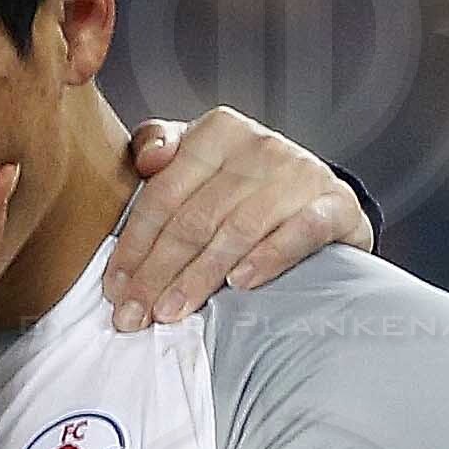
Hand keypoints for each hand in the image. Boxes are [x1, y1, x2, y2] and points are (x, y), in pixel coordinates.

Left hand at [106, 110, 370, 328]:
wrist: (318, 200)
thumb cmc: (240, 188)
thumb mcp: (195, 160)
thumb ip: (159, 147)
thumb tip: (147, 158)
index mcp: (217, 132)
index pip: (163, 196)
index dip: (133, 246)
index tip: (113, 290)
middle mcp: (260, 146)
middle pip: (195, 219)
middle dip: (158, 272)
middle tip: (134, 315)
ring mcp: (301, 173)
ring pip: (238, 230)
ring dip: (200, 276)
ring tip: (171, 312)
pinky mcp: (335, 204)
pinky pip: (299, 231)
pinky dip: (268, 257)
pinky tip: (241, 283)